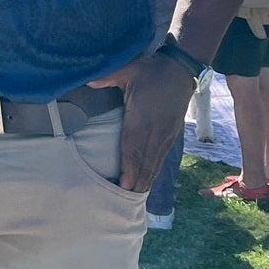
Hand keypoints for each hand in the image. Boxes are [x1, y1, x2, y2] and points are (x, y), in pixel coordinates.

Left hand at [90, 51, 194, 193]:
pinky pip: (162, 156)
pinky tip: (148, 179)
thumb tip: (87, 81)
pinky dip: (154, 170)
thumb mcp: (128, 69)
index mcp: (142, 116)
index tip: (124, 184)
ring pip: (155, 161)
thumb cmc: (151, 71)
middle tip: (127, 200)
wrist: (180, 71)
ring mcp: (165, 133)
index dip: (129, 167)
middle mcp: (155, 129)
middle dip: (136, 181)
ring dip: (146, 179)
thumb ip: (107, 77)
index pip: (133, 146)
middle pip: (144, 160)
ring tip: (137, 196)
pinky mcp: (172, 134)